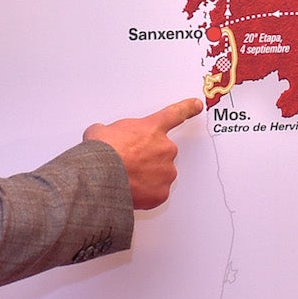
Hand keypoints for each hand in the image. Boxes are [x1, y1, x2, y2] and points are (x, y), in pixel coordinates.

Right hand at [84, 97, 203, 208]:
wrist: (101, 176)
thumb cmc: (102, 152)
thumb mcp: (102, 130)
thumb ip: (113, 131)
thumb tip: (105, 136)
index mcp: (152, 128)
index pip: (175, 114)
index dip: (187, 108)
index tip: (197, 105)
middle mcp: (166, 148)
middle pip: (161, 152)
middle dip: (148, 158)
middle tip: (129, 163)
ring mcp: (167, 171)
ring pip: (160, 174)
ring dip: (147, 176)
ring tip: (126, 178)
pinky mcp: (162, 193)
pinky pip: (156, 193)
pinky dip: (145, 194)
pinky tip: (130, 191)